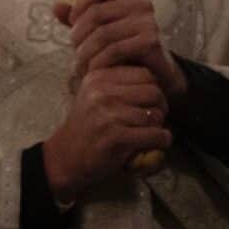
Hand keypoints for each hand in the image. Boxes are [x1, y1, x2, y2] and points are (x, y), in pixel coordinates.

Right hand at [41, 64, 171, 201]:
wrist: (67, 155)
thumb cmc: (87, 124)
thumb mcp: (94, 93)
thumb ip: (118, 82)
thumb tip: (155, 77)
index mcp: (97, 77)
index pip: (144, 73)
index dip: (153, 88)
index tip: (146, 102)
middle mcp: (102, 92)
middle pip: (154, 92)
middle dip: (160, 107)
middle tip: (152, 118)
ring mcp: (109, 115)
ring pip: (156, 115)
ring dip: (158, 127)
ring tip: (147, 132)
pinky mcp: (117, 137)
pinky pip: (156, 135)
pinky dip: (160, 141)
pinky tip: (151, 144)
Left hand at [56, 0, 185, 98]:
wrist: (153, 71)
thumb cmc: (121, 43)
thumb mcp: (97, 27)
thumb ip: (77, 17)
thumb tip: (55, 7)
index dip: (80, 4)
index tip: (73, 24)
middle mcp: (142, 1)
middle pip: (96, 13)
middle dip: (79, 34)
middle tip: (74, 51)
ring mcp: (149, 20)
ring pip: (103, 34)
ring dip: (85, 52)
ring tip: (79, 64)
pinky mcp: (151, 40)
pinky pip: (114, 50)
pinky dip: (99, 61)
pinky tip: (93, 70)